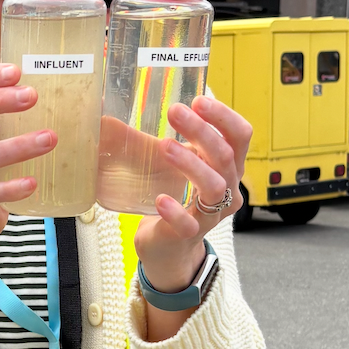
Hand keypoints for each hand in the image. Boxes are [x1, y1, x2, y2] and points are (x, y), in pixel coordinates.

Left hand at [134, 96, 251, 293]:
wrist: (167, 247)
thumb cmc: (174, 200)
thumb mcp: (171, 168)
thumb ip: (156, 142)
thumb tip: (108, 116)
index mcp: (227, 168)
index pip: (240, 136)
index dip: (224, 116)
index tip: (198, 100)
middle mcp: (227, 190)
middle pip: (226, 156)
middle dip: (202, 130)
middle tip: (175, 112)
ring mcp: (211, 215)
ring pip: (213, 186)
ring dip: (190, 163)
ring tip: (164, 146)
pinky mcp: (190, 235)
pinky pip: (188, 223)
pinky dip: (174, 211)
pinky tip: (159, 199)